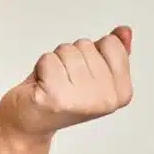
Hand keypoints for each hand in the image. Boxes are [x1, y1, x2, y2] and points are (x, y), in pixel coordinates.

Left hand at [0, 26, 133, 141]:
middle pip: (86, 45)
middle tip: (64, 80)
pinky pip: (48, 58)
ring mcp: (82, 100)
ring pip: (66, 50)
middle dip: (70, 57)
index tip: (82, 73)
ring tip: (52, 82)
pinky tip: (42, 86)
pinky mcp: (55, 98)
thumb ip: (112, 52)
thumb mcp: (92, 71)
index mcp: (121, 92)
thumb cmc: (59, 94)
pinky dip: (41, 67)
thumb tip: (124, 31)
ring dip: (55, 61)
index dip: (92, 52)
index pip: (111, 43)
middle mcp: (106, 99)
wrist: (29, 122)